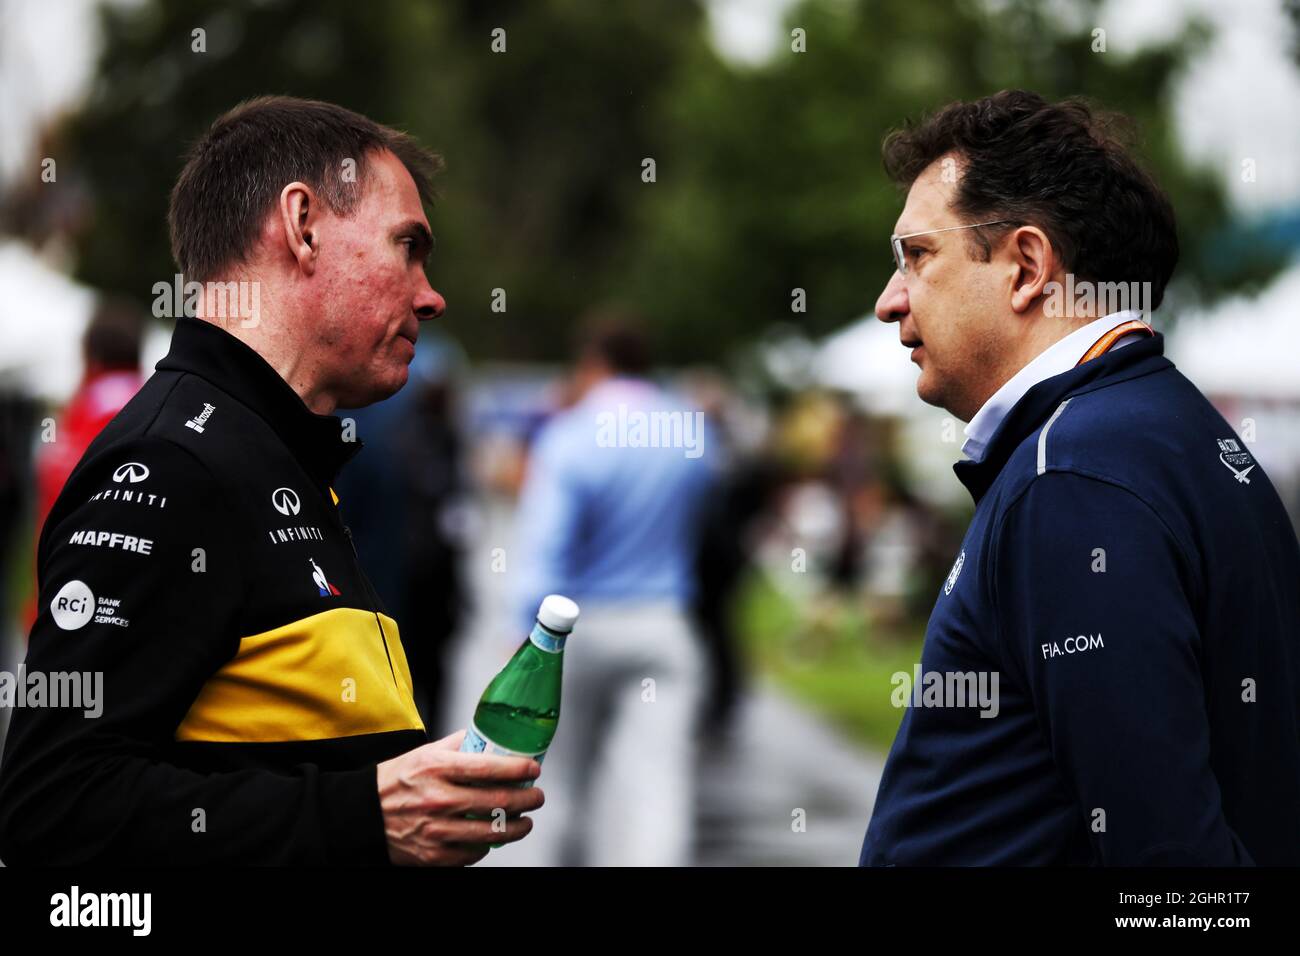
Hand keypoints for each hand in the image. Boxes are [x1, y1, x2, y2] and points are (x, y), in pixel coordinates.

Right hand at [378, 729, 543, 865]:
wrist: (364, 815)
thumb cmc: (398, 780)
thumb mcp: (425, 753)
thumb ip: (459, 744)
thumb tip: (491, 737)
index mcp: (437, 768)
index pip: (490, 767)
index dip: (519, 769)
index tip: (533, 769)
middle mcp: (438, 799)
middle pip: (498, 802)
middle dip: (528, 800)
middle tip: (536, 797)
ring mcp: (436, 830)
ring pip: (492, 833)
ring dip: (518, 827)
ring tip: (525, 822)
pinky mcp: (434, 855)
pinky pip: (473, 853)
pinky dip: (488, 845)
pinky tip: (492, 836)